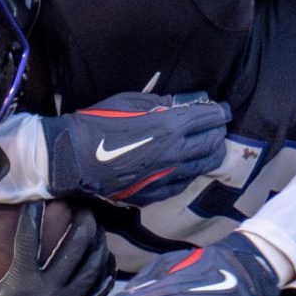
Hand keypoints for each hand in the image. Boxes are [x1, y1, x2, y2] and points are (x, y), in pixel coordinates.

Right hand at [0, 201, 114, 295]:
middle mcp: (49, 292)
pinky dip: (106, 267)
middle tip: (80, 205)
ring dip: (97, 240)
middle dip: (81, 219)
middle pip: (77, 244)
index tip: (36, 198)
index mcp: (20, 283)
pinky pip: (101, 287)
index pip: (31, 236)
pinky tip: (103, 255)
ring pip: (95, 264)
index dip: (33, 212)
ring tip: (93, 225)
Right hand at [42, 91, 230, 204]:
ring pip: (204, 166)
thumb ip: (160, 103)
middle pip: (213, 143)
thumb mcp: (130, 100)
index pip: (209, 118)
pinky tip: (188, 165)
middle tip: (217, 125)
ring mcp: (167, 177)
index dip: (220, 111)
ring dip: (211, 153)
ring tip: (209, 146)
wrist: (73, 158)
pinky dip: (191, 171)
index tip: (223, 109)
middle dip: (219, 131)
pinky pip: (184, 182)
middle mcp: (175, 154)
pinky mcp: (156, 194)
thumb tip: (180, 104)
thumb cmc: (98, 122)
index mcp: (170, 127)